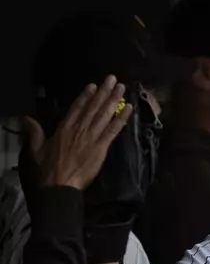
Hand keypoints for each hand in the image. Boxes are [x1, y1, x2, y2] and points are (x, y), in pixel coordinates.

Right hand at [22, 75, 132, 189]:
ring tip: (122, 88)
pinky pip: (113, 131)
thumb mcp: (36, 149)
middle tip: (113, 79)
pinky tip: (129, 109)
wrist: (60, 185)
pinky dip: (121, 119)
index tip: (94, 85)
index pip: (77, 108)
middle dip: (104, 92)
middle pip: (94, 107)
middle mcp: (79, 129)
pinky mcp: (101, 147)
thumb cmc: (47, 169)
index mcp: (64, 128)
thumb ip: (34, 133)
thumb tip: (26, 119)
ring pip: (105, 115)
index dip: (86, 96)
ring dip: (114, 100)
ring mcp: (92, 137)